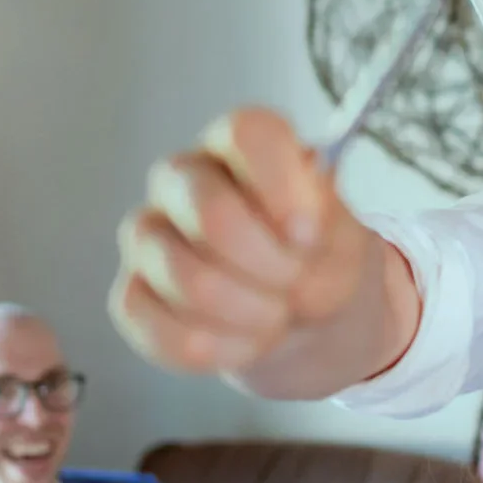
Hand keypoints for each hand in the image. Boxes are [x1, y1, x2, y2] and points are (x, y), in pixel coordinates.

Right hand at [109, 106, 389, 378]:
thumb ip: (330, 231)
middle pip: (210, 210)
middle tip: (298, 284)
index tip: (309, 233)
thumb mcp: (348, 241)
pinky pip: (156, 326)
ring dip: (250, 312)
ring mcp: (149, 236)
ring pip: (186, 277)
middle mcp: (183, 179)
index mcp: (242, 146)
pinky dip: (217, 348)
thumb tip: (296, 240)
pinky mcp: (134, 295)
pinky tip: (247, 342)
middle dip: (270, 265)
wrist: (304, 319)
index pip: (248, 134)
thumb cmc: (321, 260)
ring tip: (278, 315)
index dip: (282, 188)